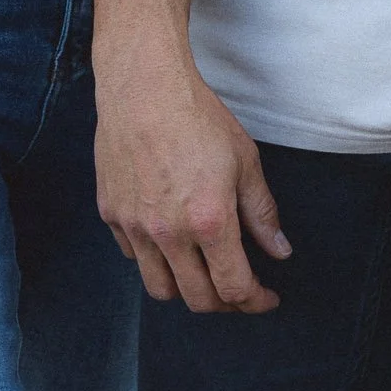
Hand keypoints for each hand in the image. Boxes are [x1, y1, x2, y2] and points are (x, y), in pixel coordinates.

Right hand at [94, 32, 290, 312]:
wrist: (143, 86)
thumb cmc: (198, 118)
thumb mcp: (245, 162)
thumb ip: (262, 213)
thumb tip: (280, 252)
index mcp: (209, 221)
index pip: (233, 288)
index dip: (255, 300)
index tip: (266, 297)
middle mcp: (168, 233)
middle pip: (197, 299)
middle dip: (225, 303)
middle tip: (240, 290)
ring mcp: (134, 227)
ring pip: (160, 288)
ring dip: (186, 290)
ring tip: (204, 274)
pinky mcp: (111, 214)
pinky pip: (133, 256)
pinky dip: (155, 260)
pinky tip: (171, 241)